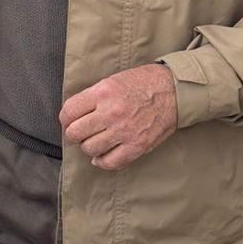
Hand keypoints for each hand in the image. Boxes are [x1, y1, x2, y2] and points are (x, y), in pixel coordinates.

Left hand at [59, 63, 177, 169]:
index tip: (72, 120)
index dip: (66, 118)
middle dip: (76, 133)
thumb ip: (92, 97)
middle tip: (84, 130)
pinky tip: (103, 155)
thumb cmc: (143, 83)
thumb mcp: (112, 80)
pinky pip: (110, 162)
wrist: (175, 91)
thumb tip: (73, 115)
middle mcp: (111, 112)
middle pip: (75, 133)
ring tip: (97, 140)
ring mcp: (124, 131)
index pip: (68, 112)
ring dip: (89, 146)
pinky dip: (102, 162)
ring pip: (89, 149)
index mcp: (103, 92)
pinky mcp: (137, 146)